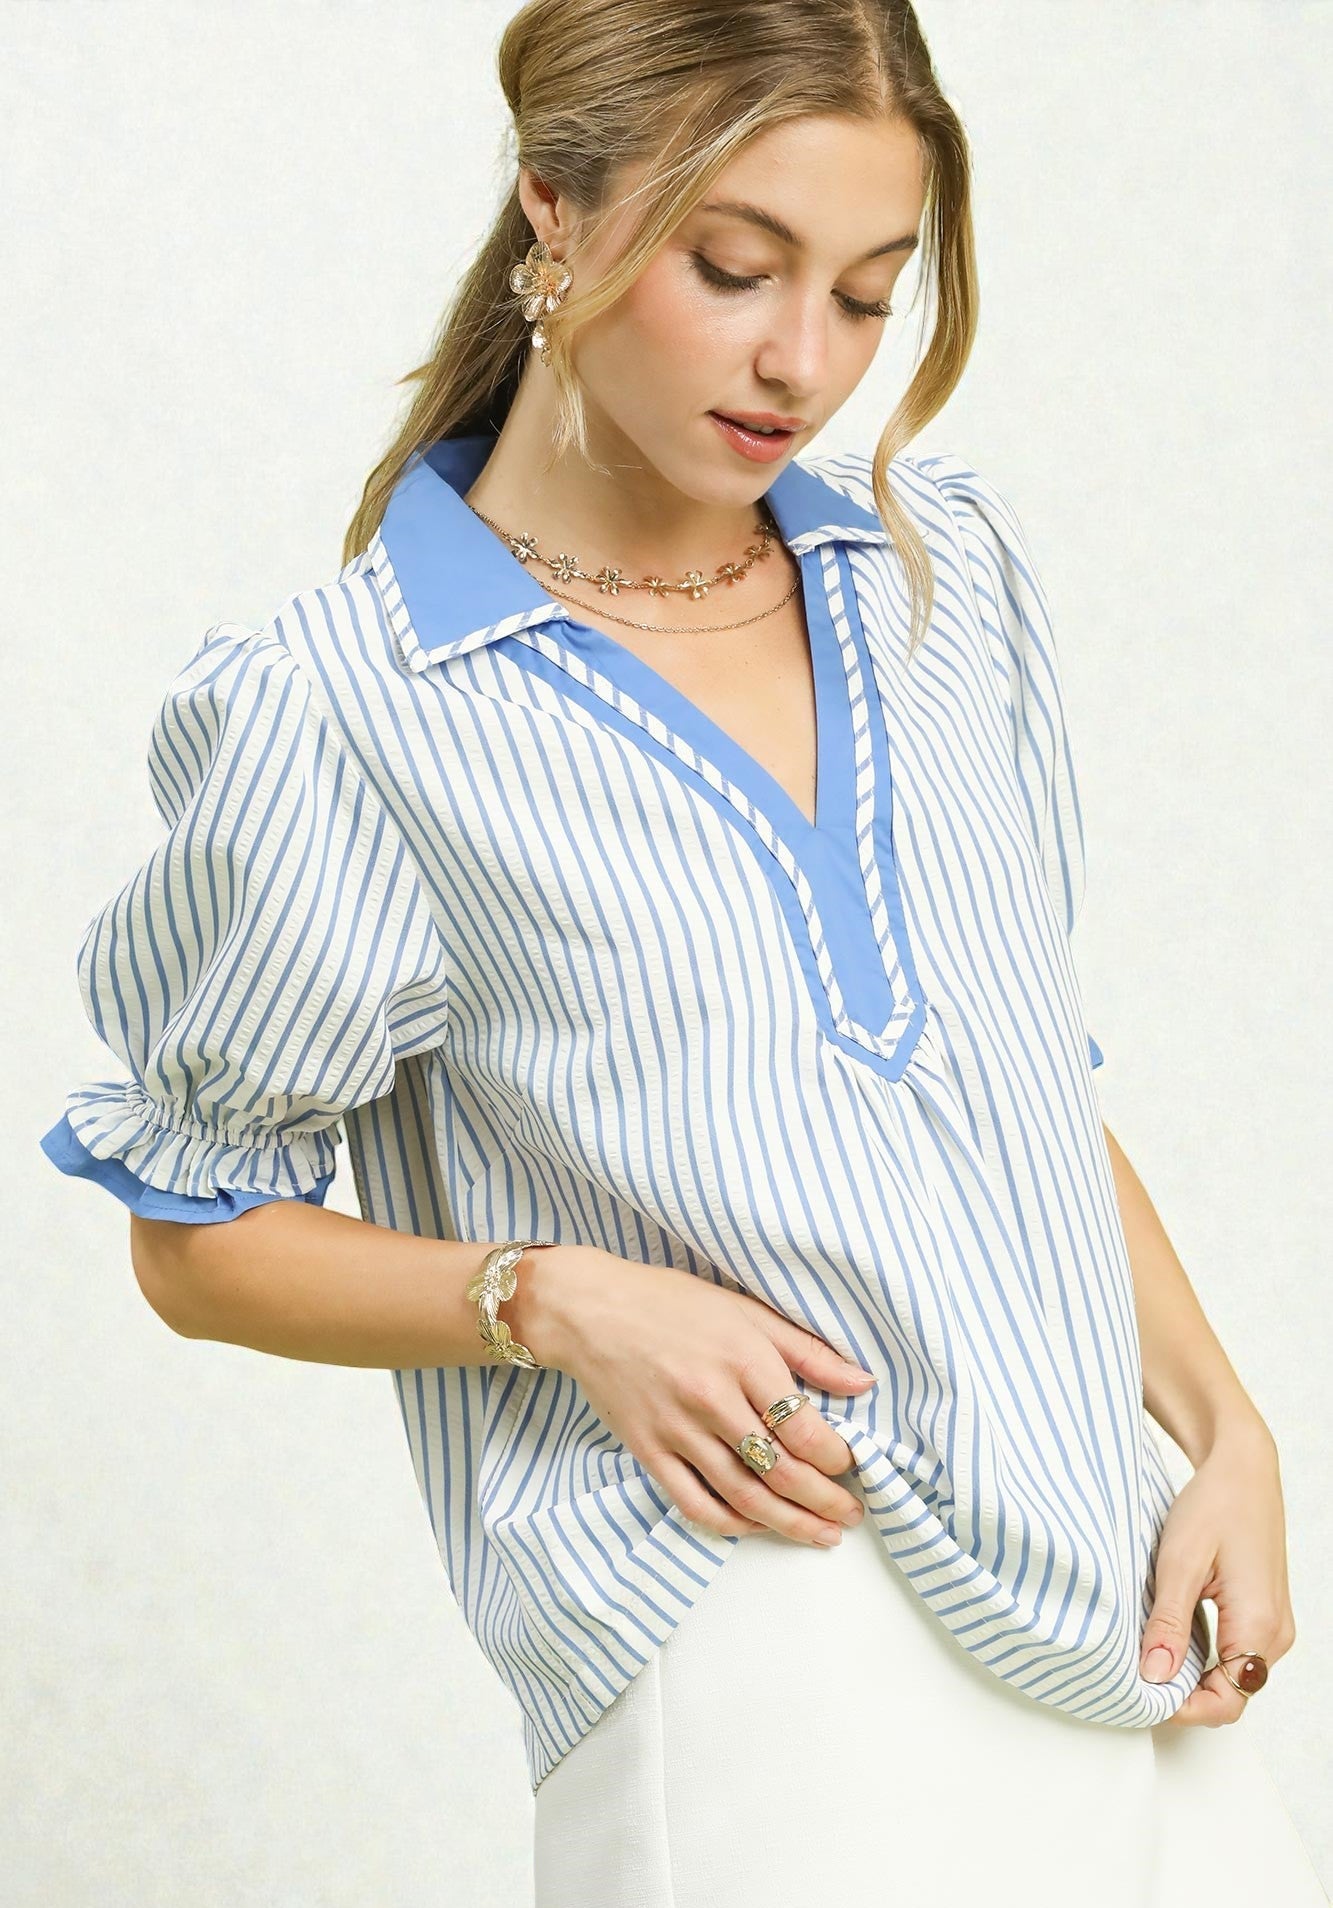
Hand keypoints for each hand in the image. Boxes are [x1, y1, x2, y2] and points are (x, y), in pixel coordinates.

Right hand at [512, 1244, 877, 1545]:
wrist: (590, 1310)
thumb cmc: (671, 1303)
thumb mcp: (746, 1311)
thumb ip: (806, 1350)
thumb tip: (863, 1383)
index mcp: (744, 1359)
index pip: (804, 1428)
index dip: (836, 1458)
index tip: (851, 1466)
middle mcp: (713, 1400)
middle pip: (781, 1470)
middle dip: (823, 1501)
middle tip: (849, 1515)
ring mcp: (678, 1430)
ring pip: (743, 1495)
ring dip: (787, 1523)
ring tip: (819, 1535)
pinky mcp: (648, 1451)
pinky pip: (694, 1502)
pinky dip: (729, 1524)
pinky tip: (754, 1526)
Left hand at [1144, 1421, 1295, 1726]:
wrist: (1243, 1467)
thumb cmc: (1215, 1504)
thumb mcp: (1179, 1562)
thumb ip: (1168, 1624)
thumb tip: (1154, 1677)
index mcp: (1259, 1626)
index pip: (1226, 1702)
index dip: (1182, 1707)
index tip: (1140, 1693)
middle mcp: (1275, 1634)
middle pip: (1230, 1694)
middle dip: (1184, 1694)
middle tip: (1136, 1675)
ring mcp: (1274, 1625)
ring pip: (1232, 1675)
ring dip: (1192, 1674)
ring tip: (1149, 1654)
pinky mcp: (1264, 1613)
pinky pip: (1235, 1652)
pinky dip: (1204, 1655)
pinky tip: (1171, 1636)